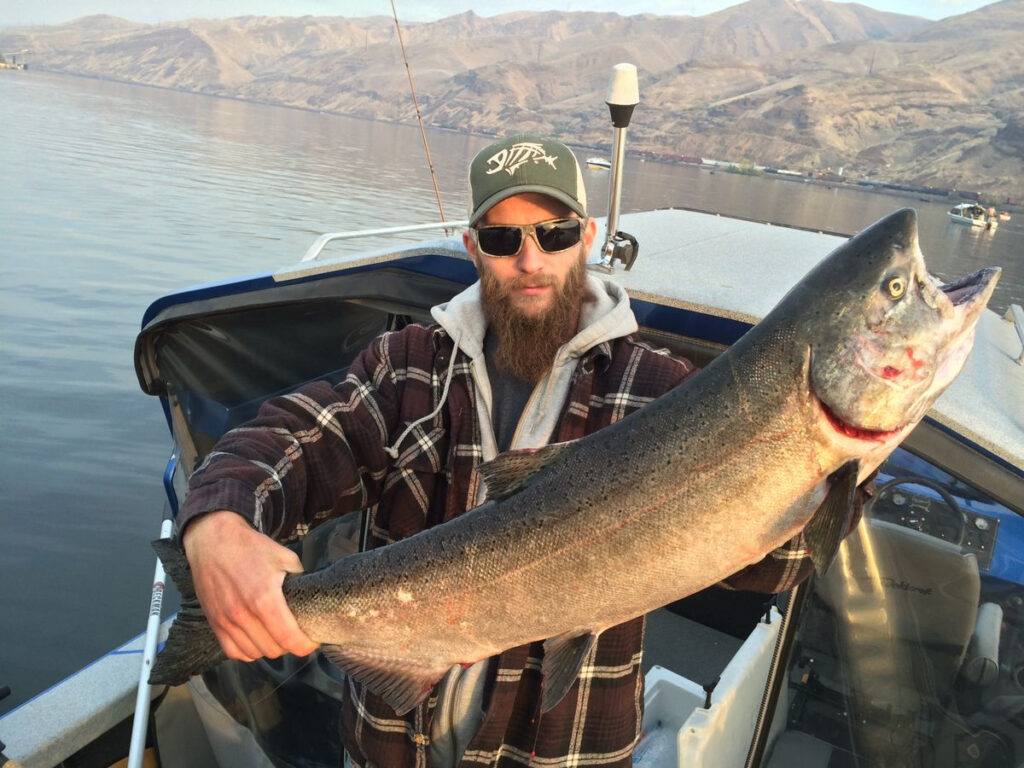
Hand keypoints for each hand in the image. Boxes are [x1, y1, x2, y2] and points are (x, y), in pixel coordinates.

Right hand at [182, 510, 318, 661]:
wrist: (212, 541)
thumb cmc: (249, 547)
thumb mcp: (284, 557)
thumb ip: (299, 580)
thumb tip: (309, 596)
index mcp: (264, 599)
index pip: (289, 639)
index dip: (305, 645)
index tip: (312, 641)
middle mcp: (243, 615)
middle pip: (273, 650)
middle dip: (289, 645)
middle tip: (295, 633)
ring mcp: (226, 622)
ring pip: (254, 653)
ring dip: (269, 648)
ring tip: (276, 635)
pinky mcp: (214, 623)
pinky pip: (234, 651)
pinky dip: (248, 650)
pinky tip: (256, 638)